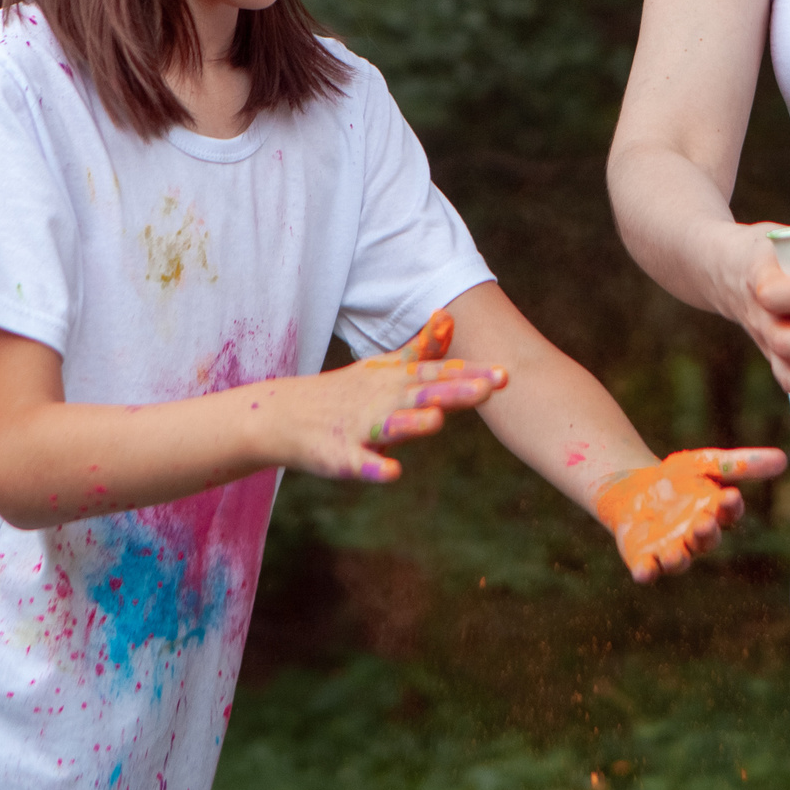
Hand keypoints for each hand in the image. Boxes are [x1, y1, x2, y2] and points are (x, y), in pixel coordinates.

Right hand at [269, 311, 506, 481]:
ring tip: (438, 423)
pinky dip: (374, 466)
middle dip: (455, 392)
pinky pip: (359, 462)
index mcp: (395, 381)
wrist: (284, 414)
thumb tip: (449, 317)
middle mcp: (381, 399)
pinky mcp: (339, 453)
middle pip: (422, 394)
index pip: (438, 374)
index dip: (471, 375)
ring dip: (413, 423)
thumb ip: (421, 348)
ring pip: (390, 424)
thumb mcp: (384, 367)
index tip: (506, 374)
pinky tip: (393, 472)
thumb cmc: (344, 393)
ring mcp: (359, 426)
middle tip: (488, 389)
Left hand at [594, 447, 789, 581]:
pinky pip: (648, 570)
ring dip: (678, 559)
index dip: (730, 506)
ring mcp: (670, 549)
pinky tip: (643, 572)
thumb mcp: (707, 463)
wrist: (634, 488)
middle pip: (706, 539)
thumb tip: (784, 458)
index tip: (731, 496)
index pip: (729, 512)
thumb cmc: (679, 477)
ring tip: (675, 553)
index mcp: (716, 514)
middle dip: (705, 533)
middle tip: (703, 523)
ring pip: (679, 560)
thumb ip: (741, 464)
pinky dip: (646, 572)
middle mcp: (696, 537)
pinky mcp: (644, 558)